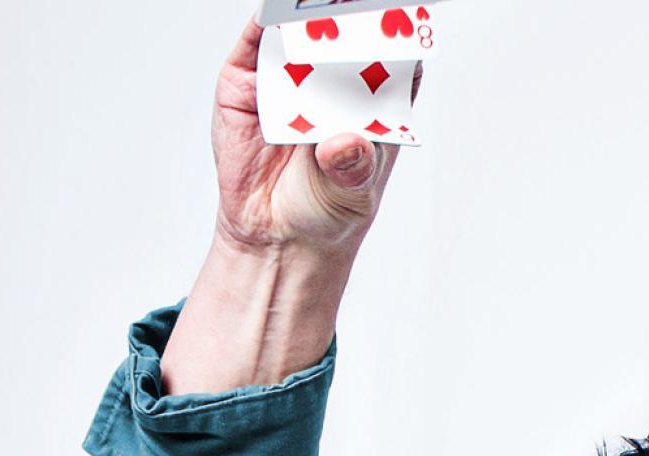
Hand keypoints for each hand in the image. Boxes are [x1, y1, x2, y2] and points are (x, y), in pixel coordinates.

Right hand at [160, 19, 425, 393]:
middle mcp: (333, 84)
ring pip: (300, 30)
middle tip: (357, 5)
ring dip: (308, 12)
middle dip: (351, 14)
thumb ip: (352, 165)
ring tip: (317, 6)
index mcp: (373, 103)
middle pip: (346, 32)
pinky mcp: (247, 84)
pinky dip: (265, 23)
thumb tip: (345, 143)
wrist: (274, 238)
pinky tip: (274, 15)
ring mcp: (289, 80)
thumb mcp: (351, 191)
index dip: (398, 31)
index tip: (401, 19)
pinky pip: (255, 43)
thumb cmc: (326, 211)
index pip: (393, 54)